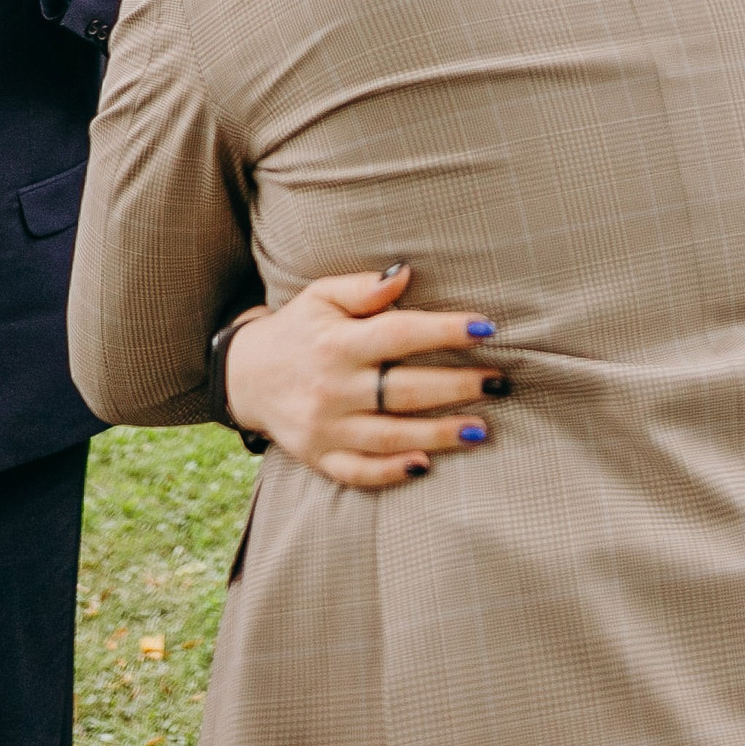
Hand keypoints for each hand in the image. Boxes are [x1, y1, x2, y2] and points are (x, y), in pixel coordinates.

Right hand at [225, 264, 505, 490]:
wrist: (244, 376)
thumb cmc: (299, 329)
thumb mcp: (321, 296)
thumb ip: (362, 288)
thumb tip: (405, 273)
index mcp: (336, 342)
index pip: (399, 334)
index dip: (445, 331)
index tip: (486, 327)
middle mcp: (331, 386)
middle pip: (404, 390)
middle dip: (457, 386)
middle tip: (499, 383)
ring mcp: (325, 427)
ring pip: (390, 435)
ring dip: (440, 434)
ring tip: (483, 429)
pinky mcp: (319, 457)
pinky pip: (358, 471)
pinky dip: (392, 472)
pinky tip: (427, 465)